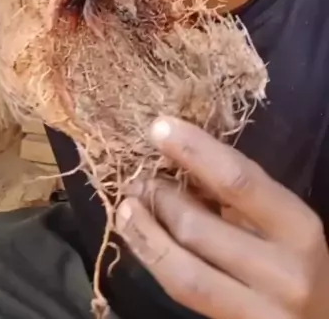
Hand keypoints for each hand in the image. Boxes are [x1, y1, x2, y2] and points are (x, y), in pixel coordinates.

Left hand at [115, 118, 328, 318]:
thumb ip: (240, 195)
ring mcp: (261, 312)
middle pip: (201, 228)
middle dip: (160, 196)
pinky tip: (138, 237)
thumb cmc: (296, 258)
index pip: (238, 181)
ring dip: (146, 231)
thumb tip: (179, 159)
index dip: (194, 151)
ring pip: (185, 269)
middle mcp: (285, 273)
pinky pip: (185, 294)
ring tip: (128, 205)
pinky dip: (154, 260)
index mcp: (299, 228)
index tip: (159, 128)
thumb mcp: (281, 220)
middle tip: (138, 177)